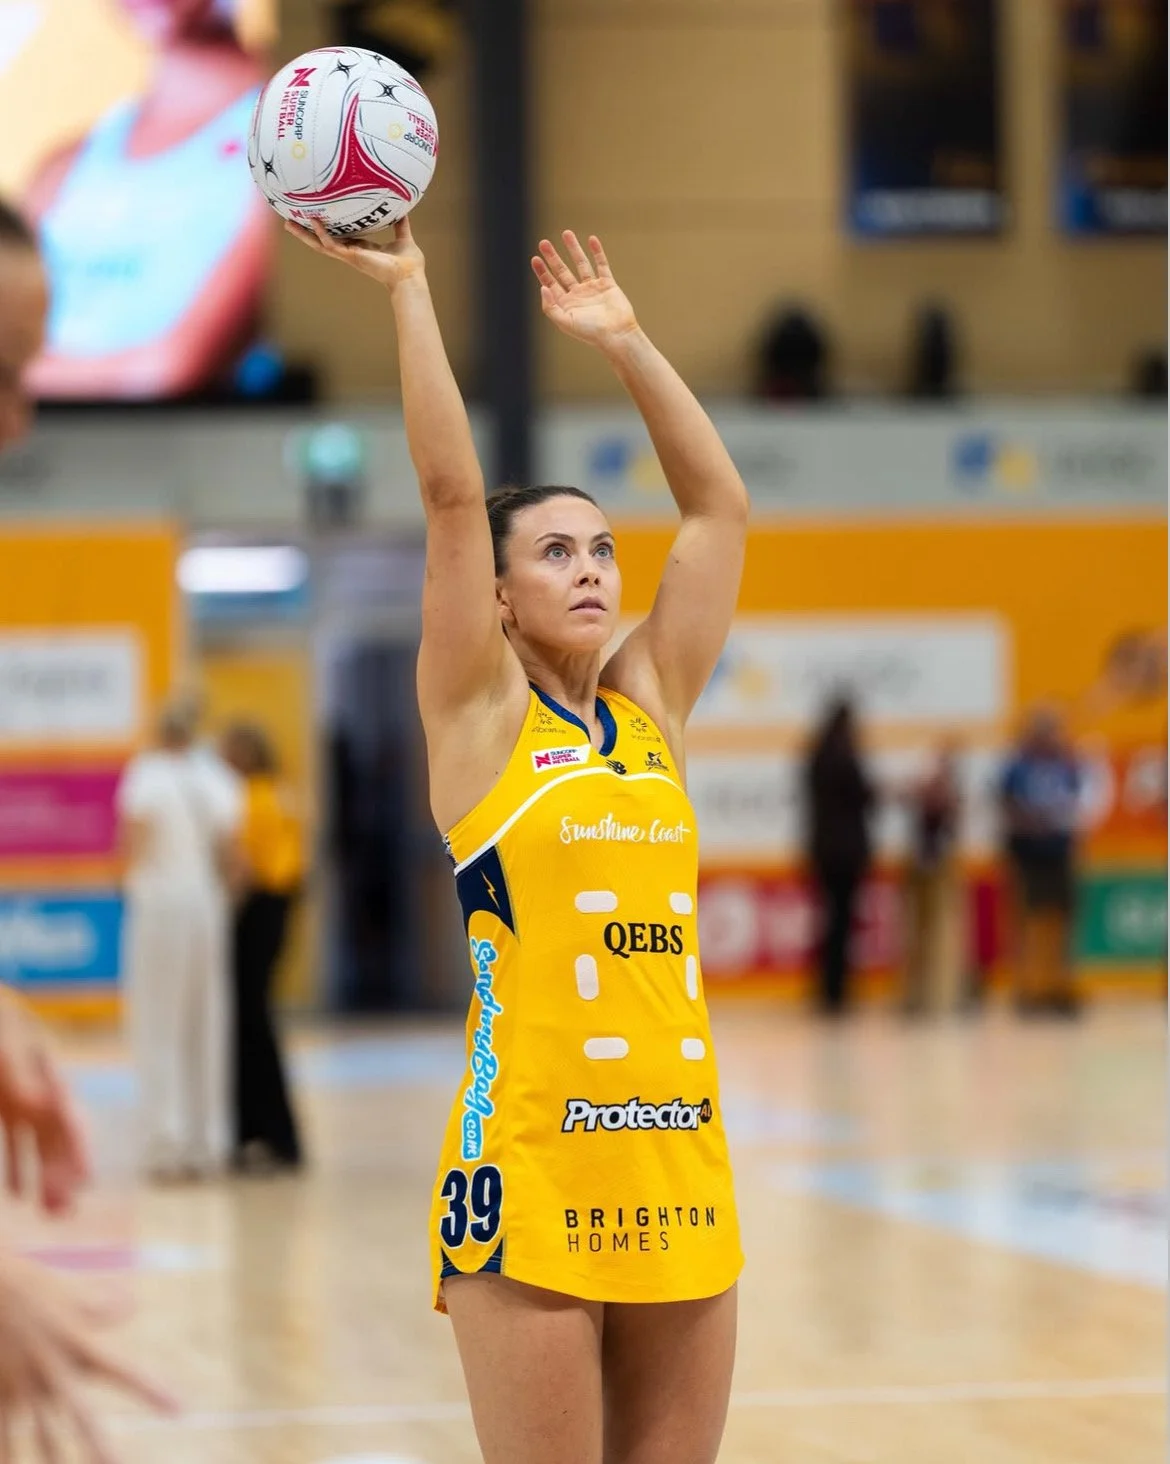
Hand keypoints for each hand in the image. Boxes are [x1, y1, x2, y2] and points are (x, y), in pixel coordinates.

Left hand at [0, 988, 88, 1214]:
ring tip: (49, 1214)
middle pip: (58, 1137)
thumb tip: (50, 1104)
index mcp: (46, 1075)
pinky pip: (14, 1140)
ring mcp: (20, 1098)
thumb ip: (24, 1081)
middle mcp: (40, 1090)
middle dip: (62, 1174)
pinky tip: (16, 1195)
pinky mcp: (4, 1104)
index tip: (84, 1182)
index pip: (69, 1116)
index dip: (79, 1149)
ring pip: (39, 1145)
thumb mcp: (6, 1055)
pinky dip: (17, 1167)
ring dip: (44, 1177)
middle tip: (64, 1212)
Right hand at [0, 1250, 177, 1460]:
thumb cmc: (25, 1285)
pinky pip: (4, 1434)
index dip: (151, 1391)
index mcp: (77, 1342)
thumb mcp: (66, 1290)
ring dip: (54, 1461)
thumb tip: (133, 1307)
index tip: (177, 1411)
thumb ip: (99, 1305)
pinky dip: (8, 1454)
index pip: (123, 1370)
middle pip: (83, 1418)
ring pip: (42, 1437)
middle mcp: (53, 1369)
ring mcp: (22, 1386)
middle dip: (101, 1449)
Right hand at [284, 215, 425, 292]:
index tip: (315, 217)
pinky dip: (322, 234)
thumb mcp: (403, 238)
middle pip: (323, 241)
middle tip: (290, 220)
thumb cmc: (408, 263)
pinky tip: (313, 221)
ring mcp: (350, 255)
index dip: (326, 228)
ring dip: (304, 235)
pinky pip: (331, 244)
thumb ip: (401, 224)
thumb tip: (403, 209)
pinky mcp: (351, 257)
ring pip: (320, 244)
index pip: (339, 236)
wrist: (410, 276)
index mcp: (361, 247)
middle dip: (306, 232)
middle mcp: (352, 252)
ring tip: (288, 223)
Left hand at [531, 232, 638, 349]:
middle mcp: (578, 295)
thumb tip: (542, 287)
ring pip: (581, 264)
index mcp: (567, 304)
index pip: (551, 284)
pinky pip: (601, 265)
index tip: (535, 258)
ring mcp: (593, 288)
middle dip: (553, 257)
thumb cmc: (591, 333)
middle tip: (543, 243)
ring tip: (566, 233)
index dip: (542, 271)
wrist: (616, 334)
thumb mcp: (565, 322)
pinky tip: (591, 239)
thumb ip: (550, 306)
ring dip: (573, 249)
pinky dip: (597, 252)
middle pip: (562, 271)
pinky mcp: (608, 284)